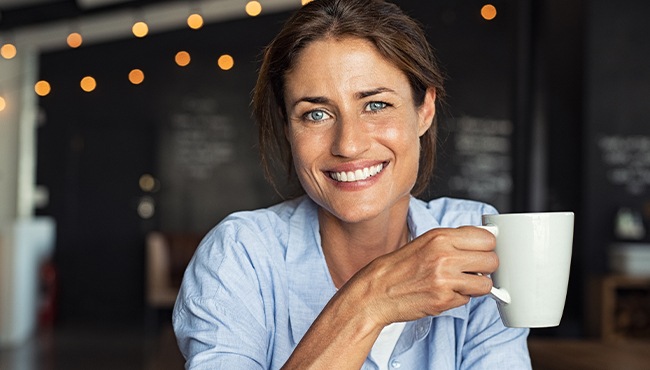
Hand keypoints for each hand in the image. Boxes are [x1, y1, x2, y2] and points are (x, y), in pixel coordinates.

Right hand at [343, 226, 497, 326]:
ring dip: (476, 286)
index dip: (487, 247)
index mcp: (440, 237)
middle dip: (485, 267)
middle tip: (472, 270)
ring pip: (486, 284)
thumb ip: (454, 240)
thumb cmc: (399, 267)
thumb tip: (486, 241)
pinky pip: (468, 300)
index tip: (481, 252)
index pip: (487, 238)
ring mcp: (445, 280)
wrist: (376, 291)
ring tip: (459, 283)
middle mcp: (444, 256)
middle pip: (492, 260)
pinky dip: (459, 298)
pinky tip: (443, 293)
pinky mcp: (443, 300)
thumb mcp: (425, 242)